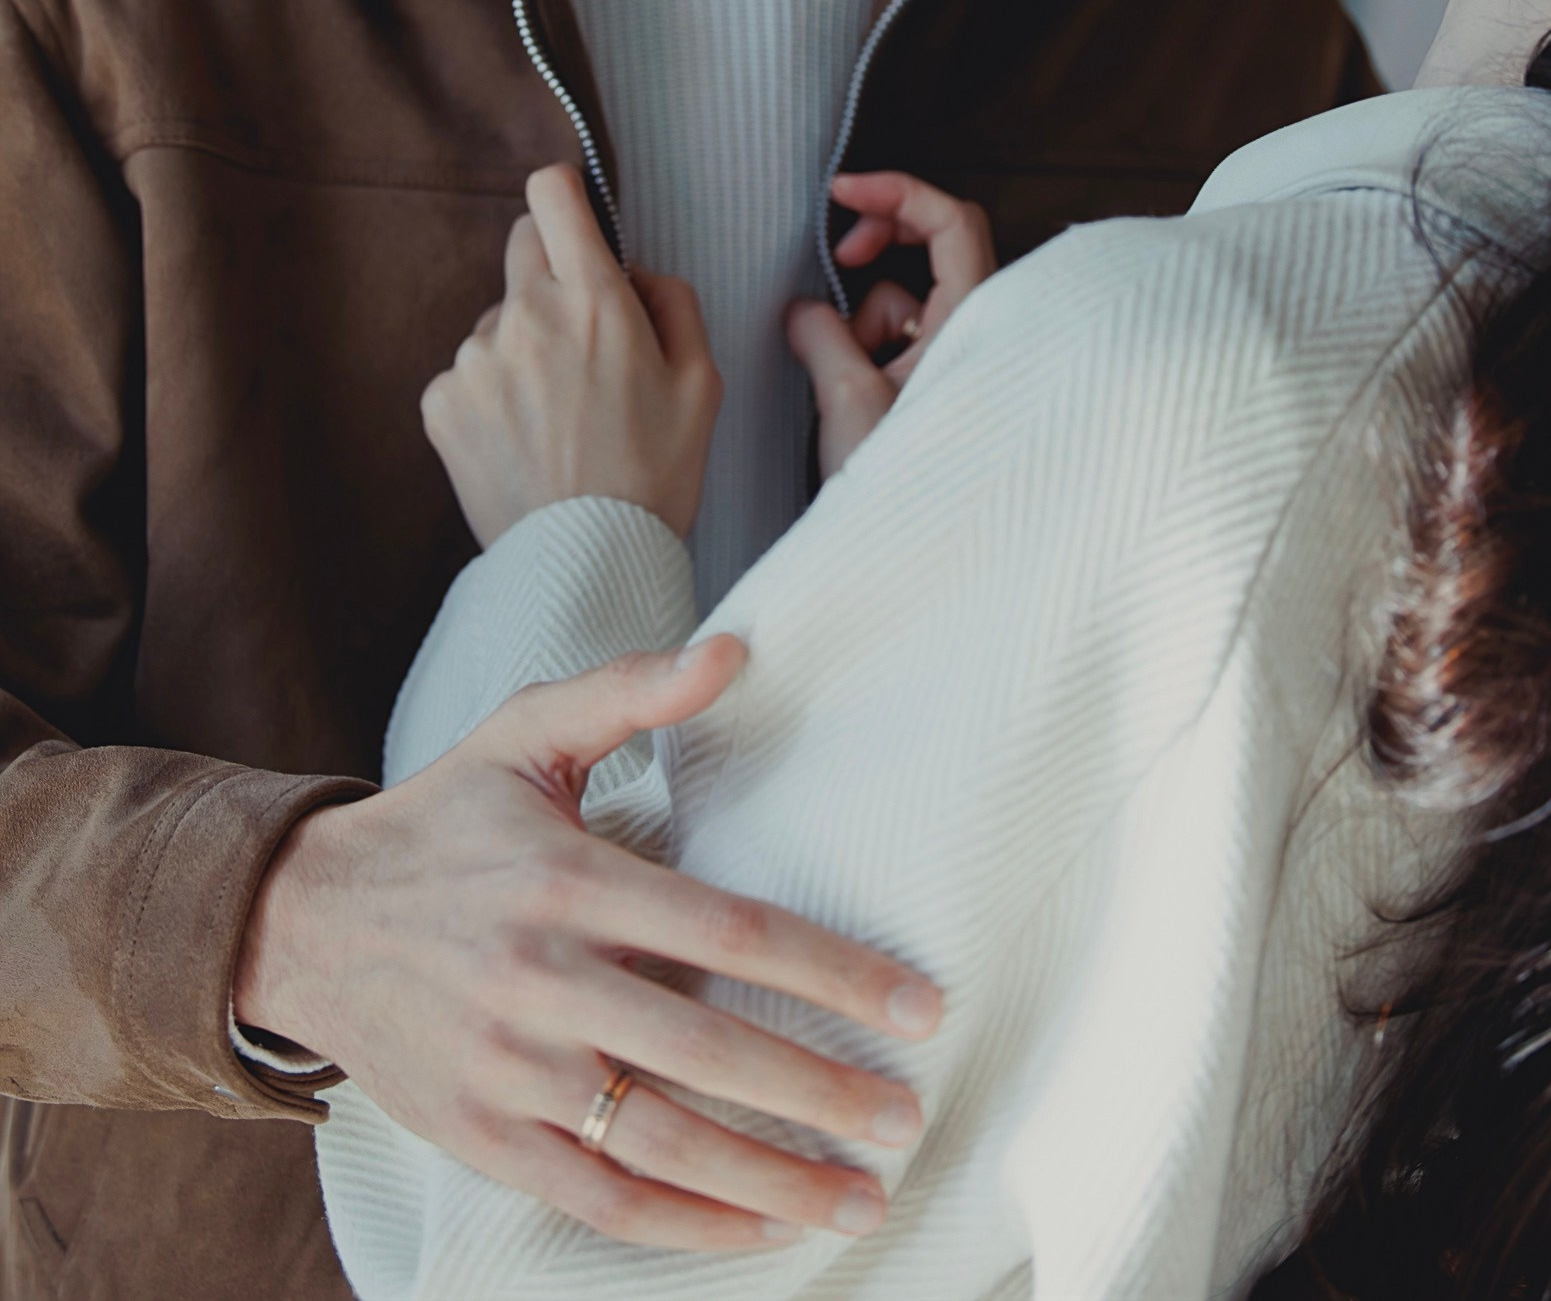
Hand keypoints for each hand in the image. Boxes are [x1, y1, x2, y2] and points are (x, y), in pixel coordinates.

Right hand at [235, 638, 940, 1249]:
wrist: (301, 920)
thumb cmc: (442, 820)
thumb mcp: (526, 733)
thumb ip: (633, 691)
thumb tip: (737, 646)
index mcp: (568, 879)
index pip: (729, 932)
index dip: (833, 974)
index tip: (919, 1008)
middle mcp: (541, 981)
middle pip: (707, 1049)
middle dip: (819, 1091)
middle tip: (906, 1116)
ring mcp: (508, 1071)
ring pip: (658, 1142)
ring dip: (769, 1180)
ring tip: (861, 1199)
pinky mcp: (481, 1137)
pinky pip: (595, 1200)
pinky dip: (684, 1227)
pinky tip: (760, 1233)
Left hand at [421, 165, 720, 546]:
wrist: (587, 564)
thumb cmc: (654, 475)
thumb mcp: (703, 383)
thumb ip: (674, 301)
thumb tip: (635, 270)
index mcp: (594, 300)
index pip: (552, 195)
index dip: (564, 193)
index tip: (574, 212)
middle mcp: (526, 316)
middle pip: (523, 245)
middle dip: (553, 273)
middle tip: (583, 338)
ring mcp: (475, 359)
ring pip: (499, 320)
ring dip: (524, 345)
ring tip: (558, 415)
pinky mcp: (442, 402)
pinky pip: (468, 372)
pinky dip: (493, 393)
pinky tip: (525, 438)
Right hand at [788, 171, 994, 478]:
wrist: (921, 557)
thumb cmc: (906, 486)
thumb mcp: (847, 400)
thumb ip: (821, 334)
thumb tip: (804, 310)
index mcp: (975, 322)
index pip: (951, 220)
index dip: (897, 190)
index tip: (842, 192)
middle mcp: (980, 332)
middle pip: (935, 244)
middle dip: (878, 245)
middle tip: (838, 255)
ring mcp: (961, 358)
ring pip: (906, 301)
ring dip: (864, 324)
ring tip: (848, 386)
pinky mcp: (939, 384)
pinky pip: (899, 341)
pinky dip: (867, 353)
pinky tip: (853, 401)